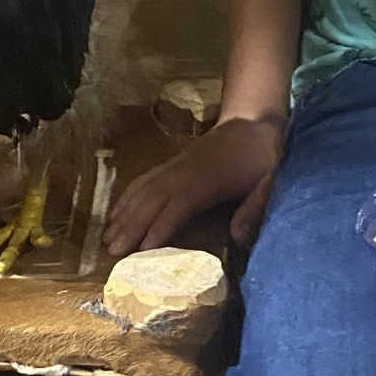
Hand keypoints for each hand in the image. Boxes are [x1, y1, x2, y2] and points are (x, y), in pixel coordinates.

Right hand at [105, 114, 285, 256]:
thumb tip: (238, 239)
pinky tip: (115, 214)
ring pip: (143, 190)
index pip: (177, 207)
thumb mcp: (269, 183)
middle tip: (112, 253)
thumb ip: (255, 209)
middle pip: (151, 200)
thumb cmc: (261, 158)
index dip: (159, 228)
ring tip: (106, 240)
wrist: (253, 122)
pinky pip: (143, 181)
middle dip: (131, 227)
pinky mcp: (171, 164)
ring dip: (123, 215)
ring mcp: (174, 167)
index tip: (141, 250)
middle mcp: (184, 173)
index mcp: (207, 181)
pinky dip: (126, 197)